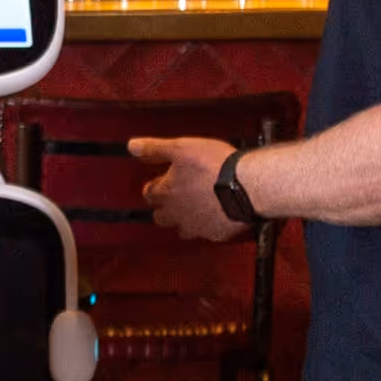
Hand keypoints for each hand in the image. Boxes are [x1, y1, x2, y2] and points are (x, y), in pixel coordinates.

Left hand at [129, 135, 247, 242]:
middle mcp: (178, 214)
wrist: (247, 186)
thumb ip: (155, 149)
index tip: (160, 182)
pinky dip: (210, 225)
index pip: (149, 194)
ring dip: (185, 220)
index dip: (154, 187)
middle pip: (161, 217)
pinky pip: (207, 234)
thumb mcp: (181, 148)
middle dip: (164, 208)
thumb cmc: (216, 166)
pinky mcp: (217, 234)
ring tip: (196, 207)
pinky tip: (217, 214)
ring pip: (183, 229)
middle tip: (176, 196)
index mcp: (167, 193)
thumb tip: (132, 147)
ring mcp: (197, 227)